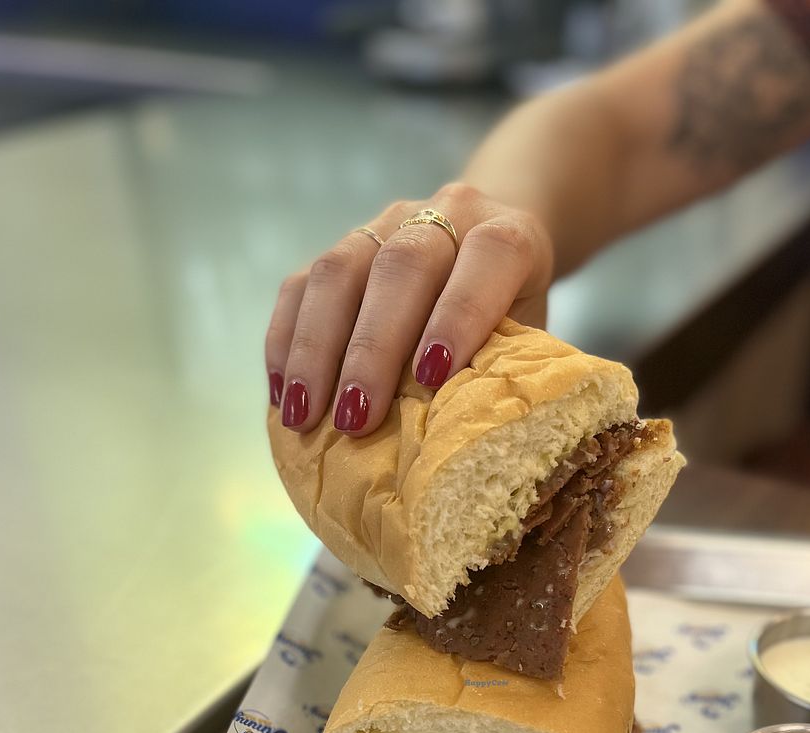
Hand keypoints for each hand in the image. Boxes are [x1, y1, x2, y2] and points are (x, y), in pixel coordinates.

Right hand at [265, 183, 553, 434]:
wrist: (496, 253)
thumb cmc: (515, 319)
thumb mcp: (528, 341)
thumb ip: (504, 371)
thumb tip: (465, 439)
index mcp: (509, 235)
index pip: (489, 258)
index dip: (462, 313)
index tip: (432, 377)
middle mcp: (446, 216)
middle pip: (402, 265)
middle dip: (373, 348)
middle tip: (354, 418)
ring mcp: (387, 224)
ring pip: (339, 270)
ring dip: (315, 348)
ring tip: (303, 414)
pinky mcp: (342, 246)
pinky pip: (300, 284)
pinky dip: (286, 340)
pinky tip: (282, 394)